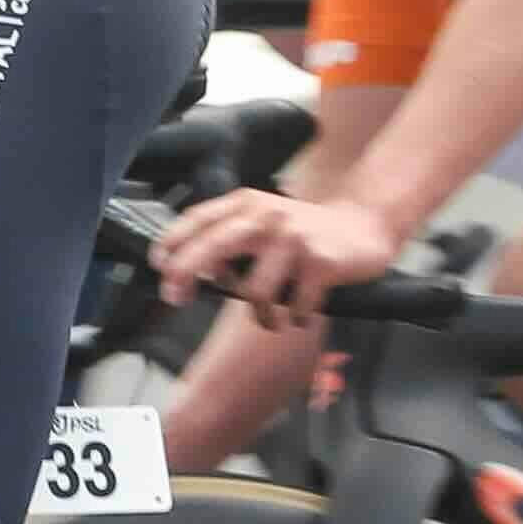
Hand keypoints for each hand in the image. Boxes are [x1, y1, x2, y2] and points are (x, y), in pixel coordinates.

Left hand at [155, 186, 405, 322]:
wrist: (364, 227)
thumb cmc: (304, 234)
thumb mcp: (263, 223)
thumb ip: (227, 239)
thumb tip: (190, 273)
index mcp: (248, 204)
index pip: (198, 219)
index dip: (171, 244)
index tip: (157, 267)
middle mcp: (268, 217)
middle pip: (212, 248)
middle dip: (184, 275)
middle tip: (175, 297)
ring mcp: (295, 239)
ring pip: (253, 291)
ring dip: (261, 315)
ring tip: (271, 319)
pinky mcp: (320, 263)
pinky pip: (292, 305)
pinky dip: (294, 318)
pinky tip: (301, 314)